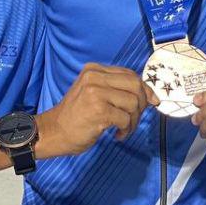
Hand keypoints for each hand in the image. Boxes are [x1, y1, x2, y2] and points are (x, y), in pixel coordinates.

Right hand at [37, 63, 155, 156]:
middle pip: (135, 86)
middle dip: (141, 105)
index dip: (145, 88)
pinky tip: (117, 135)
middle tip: (134, 119)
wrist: (53, 132)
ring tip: (123, 129)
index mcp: (94, 70)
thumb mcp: (92, 93)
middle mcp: (94, 77)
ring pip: (133, 103)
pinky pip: (126, 119)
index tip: (152, 101)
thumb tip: (149, 95)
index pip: (130, 74)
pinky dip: (126, 129)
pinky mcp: (98, 110)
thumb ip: (115, 89)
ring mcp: (96, 93)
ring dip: (133, 121)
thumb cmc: (75, 116)